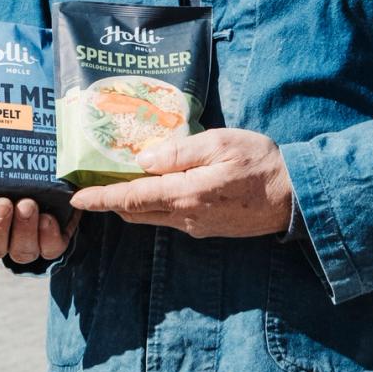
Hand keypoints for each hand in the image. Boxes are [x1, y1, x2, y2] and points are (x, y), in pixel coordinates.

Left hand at [69, 128, 292, 237]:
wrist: (295, 196)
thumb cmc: (260, 162)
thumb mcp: (220, 143)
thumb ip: (179, 152)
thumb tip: (142, 160)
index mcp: (186, 194)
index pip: (132, 198)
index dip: (101, 198)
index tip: (76, 198)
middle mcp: (186, 216)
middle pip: (137, 211)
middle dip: (111, 200)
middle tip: (90, 184)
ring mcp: (197, 225)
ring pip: (153, 216)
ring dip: (132, 202)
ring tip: (119, 180)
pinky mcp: (208, 228)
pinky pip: (171, 217)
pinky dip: (155, 203)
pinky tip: (157, 186)